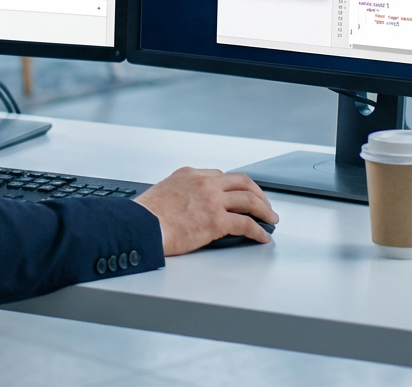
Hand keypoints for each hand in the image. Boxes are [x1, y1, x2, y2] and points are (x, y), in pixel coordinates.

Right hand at [133, 167, 278, 255]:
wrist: (141, 224)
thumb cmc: (147, 214)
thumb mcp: (164, 192)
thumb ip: (181, 193)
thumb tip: (190, 206)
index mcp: (189, 174)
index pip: (221, 175)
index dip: (236, 186)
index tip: (242, 194)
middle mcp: (204, 183)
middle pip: (241, 182)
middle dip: (257, 193)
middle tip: (264, 204)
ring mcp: (212, 200)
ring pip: (249, 200)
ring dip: (264, 210)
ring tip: (271, 219)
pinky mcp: (217, 220)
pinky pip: (247, 224)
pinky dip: (259, 230)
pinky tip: (262, 236)